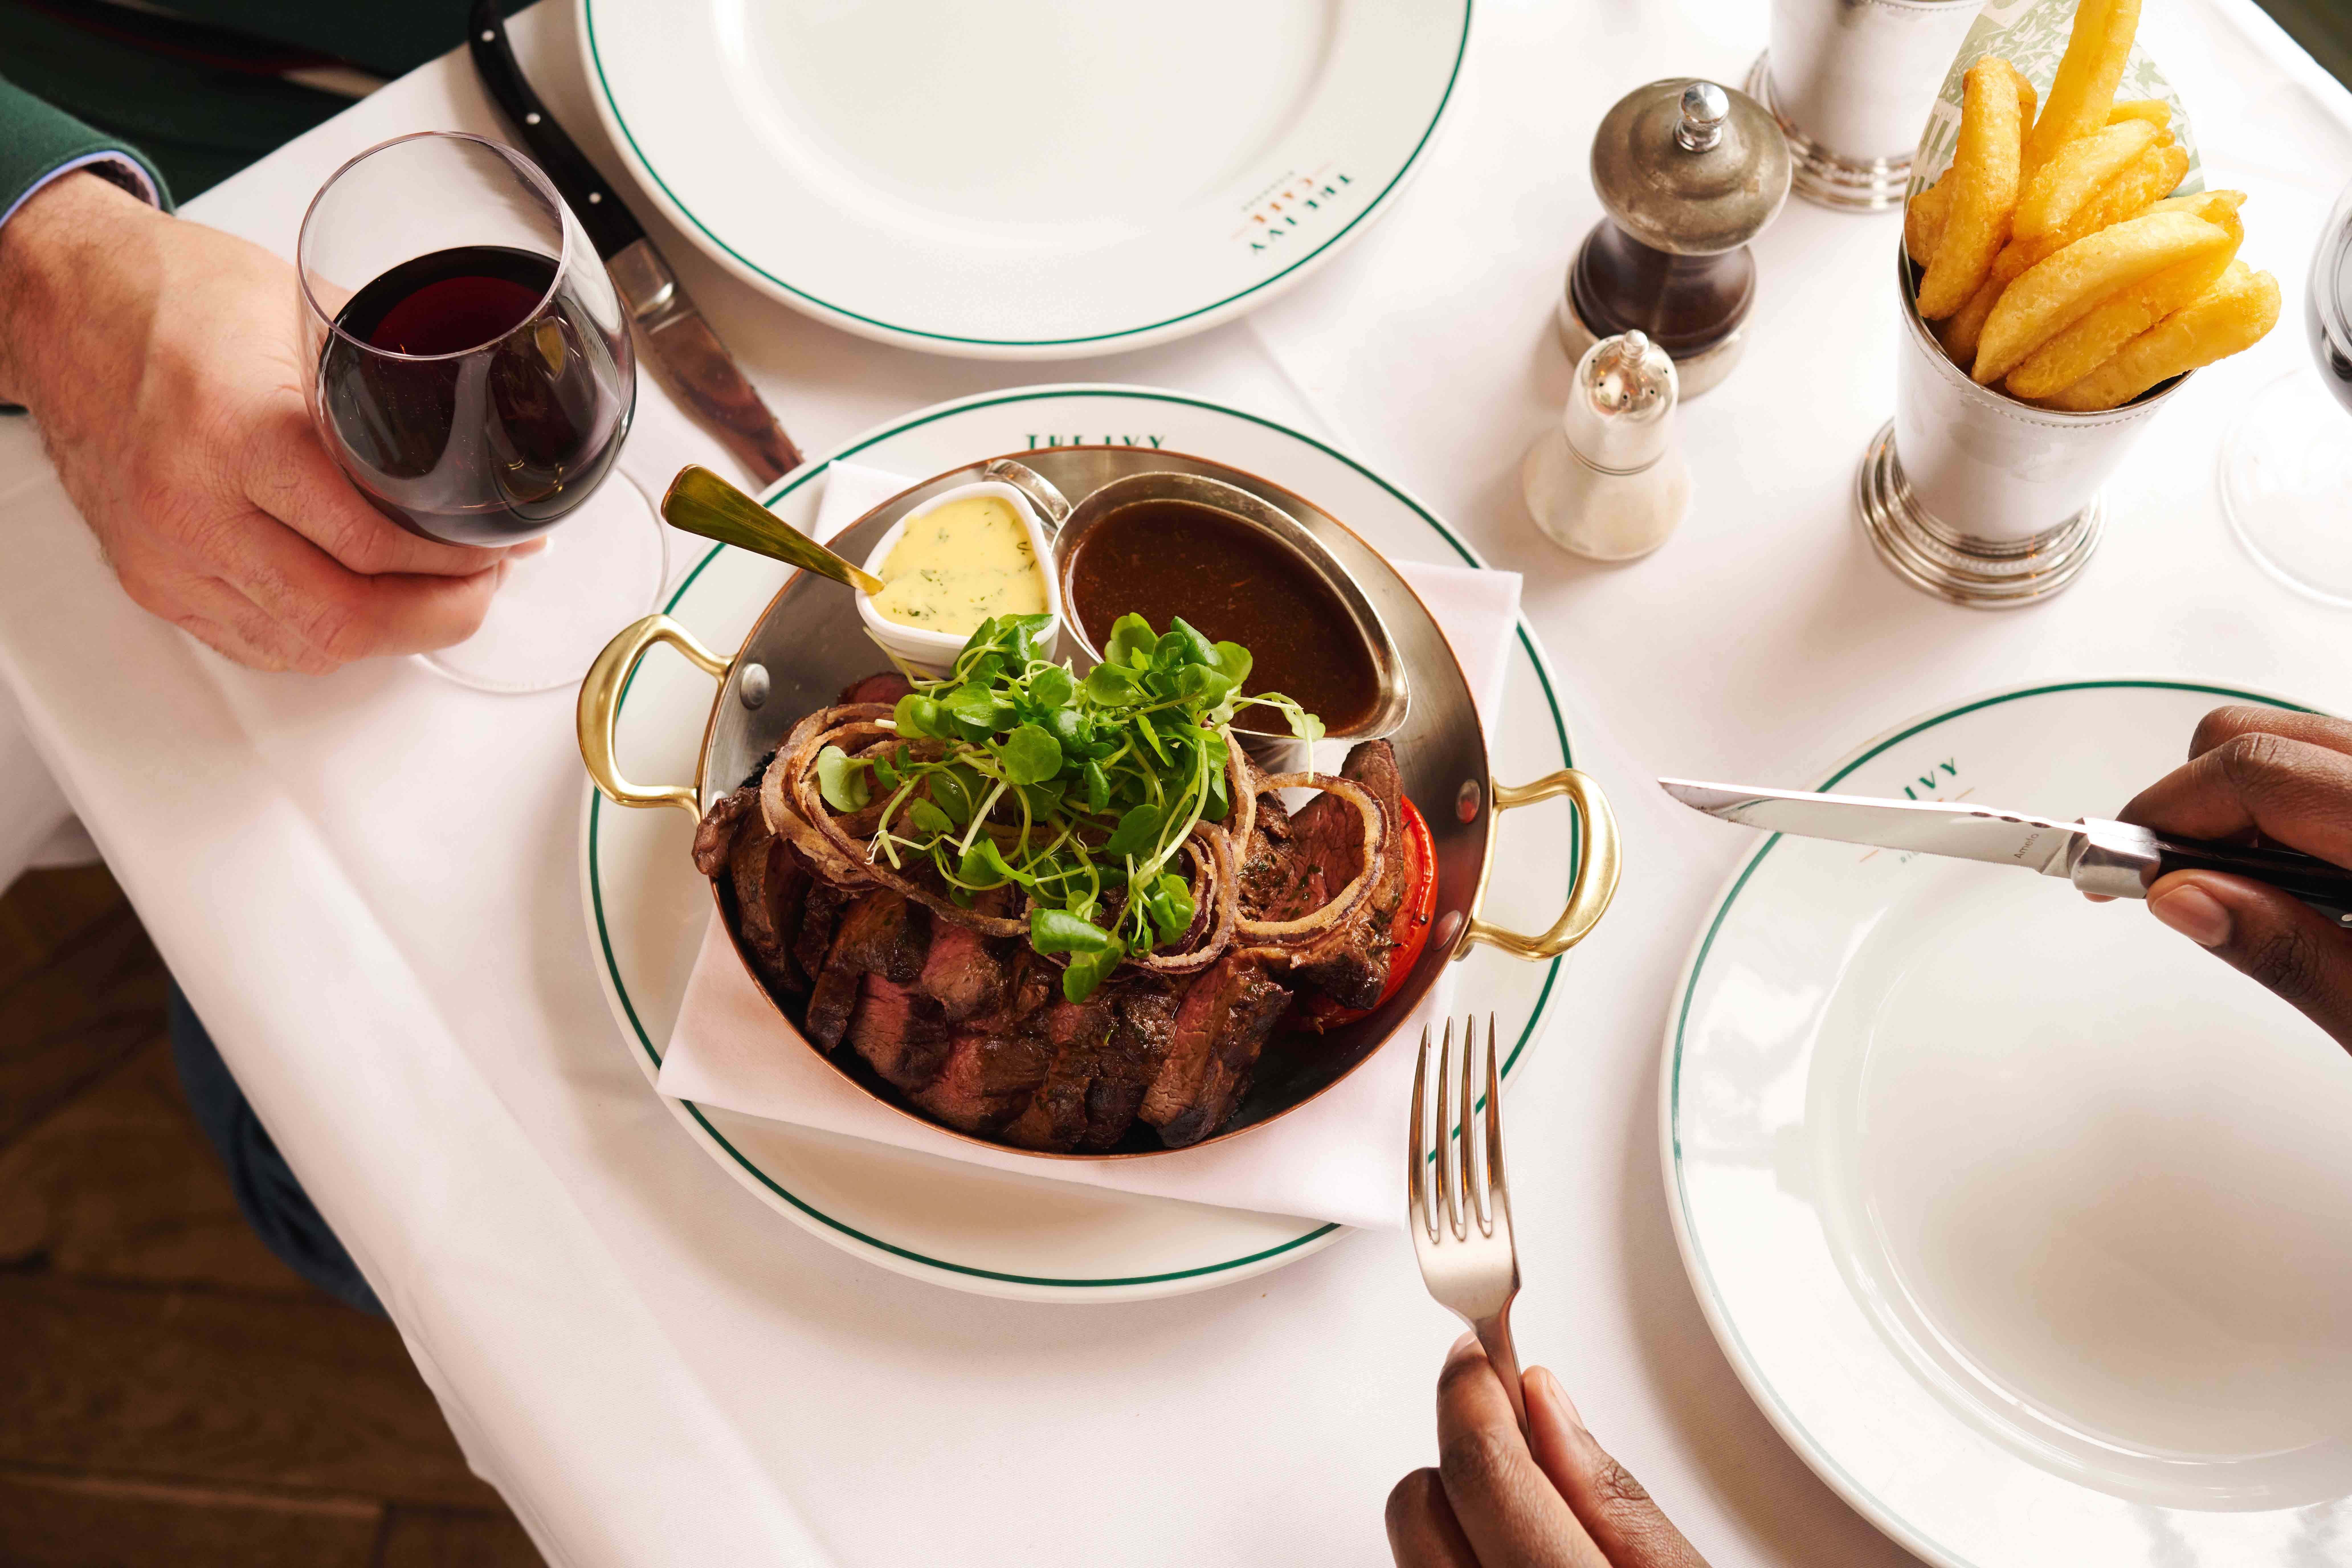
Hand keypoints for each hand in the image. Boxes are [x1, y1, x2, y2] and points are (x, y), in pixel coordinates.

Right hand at [0, 172, 527, 672]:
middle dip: (436, 616)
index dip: (454, 558)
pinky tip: (363, 609)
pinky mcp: (149, 579)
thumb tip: (472, 425)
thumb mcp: (304, 311)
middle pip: (344, 616)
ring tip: (437, 597)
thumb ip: (385, 376)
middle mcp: (192, 505)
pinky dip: (320, 638)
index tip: (500, 546)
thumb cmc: (174, 293)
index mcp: (238, 432)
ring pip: (304, 644)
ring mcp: (165, 553)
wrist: (64, 300)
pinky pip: (254, 643)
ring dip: (386, 635)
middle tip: (481, 587)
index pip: (373, 539)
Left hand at [1387, 1336, 1708, 1567]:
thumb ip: (1616, 1498)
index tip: (1477, 1353)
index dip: (1473, 1396)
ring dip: (1459, 1508)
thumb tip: (1540, 1396)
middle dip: (1465, 1454)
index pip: (1483, 1473)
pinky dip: (1458, 1548)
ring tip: (1529, 1514)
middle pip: (1419, 1504)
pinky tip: (1511, 1552)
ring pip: (1411, 1538)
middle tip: (1511, 1428)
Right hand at [2120, 705, 2351, 1050]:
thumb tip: (2182, 899)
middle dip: (2196, 802)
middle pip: (2266, 737)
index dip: (2166, 814)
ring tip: (2251, 890)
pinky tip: (2307, 876)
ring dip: (2247, 805)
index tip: (2117, 869)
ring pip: (2298, 744)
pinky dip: (2294, 808)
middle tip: (2173, 884)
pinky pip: (2330, 767)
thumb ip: (2289, 952)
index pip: (2259, 773)